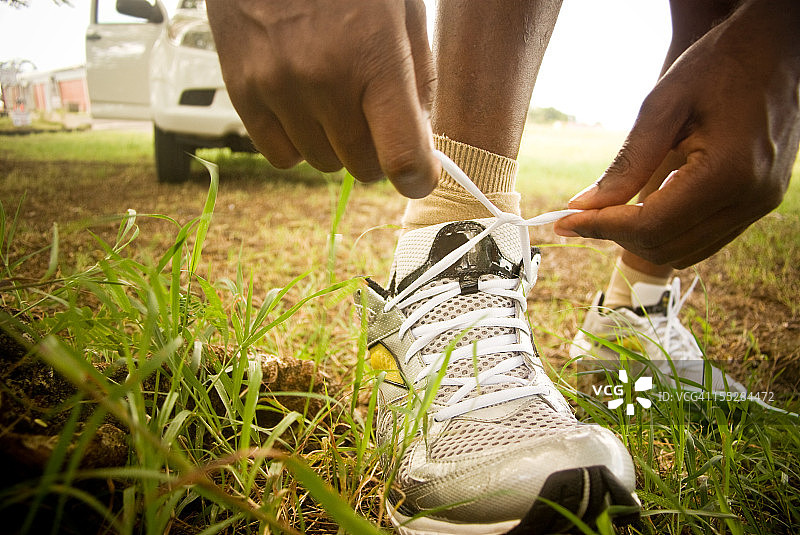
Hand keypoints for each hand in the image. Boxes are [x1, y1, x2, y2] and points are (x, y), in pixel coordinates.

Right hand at [206, 0, 439, 197]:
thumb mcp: (401, 11)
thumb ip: (419, 78)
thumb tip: (422, 140)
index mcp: (374, 56)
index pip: (401, 154)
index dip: (419, 176)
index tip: (421, 175)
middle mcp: (323, 79)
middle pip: (362, 166)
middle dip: (377, 150)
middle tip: (375, 119)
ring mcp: (278, 89)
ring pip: (323, 164)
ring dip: (336, 144)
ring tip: (334, 99)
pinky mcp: (243, 92)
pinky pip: (281, 156)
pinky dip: (299, 142)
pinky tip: (304, 109)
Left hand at [555, 0, 799, 267]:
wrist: (774, 48)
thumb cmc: (718, 65)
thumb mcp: (662, 106)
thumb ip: (627, 164)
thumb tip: (584, 206)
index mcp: (727, 172)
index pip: (651, 225)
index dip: (602, 228)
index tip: (565, 222)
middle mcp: (750, 198)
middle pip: (666, 246)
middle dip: (616, 236)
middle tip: (581, 218)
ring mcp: (760, 204)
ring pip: (685, 252)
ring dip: (641, 241)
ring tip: (607, 215)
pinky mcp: (760, 202)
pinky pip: (705, 240)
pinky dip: (667, 234)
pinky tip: (642, 210)